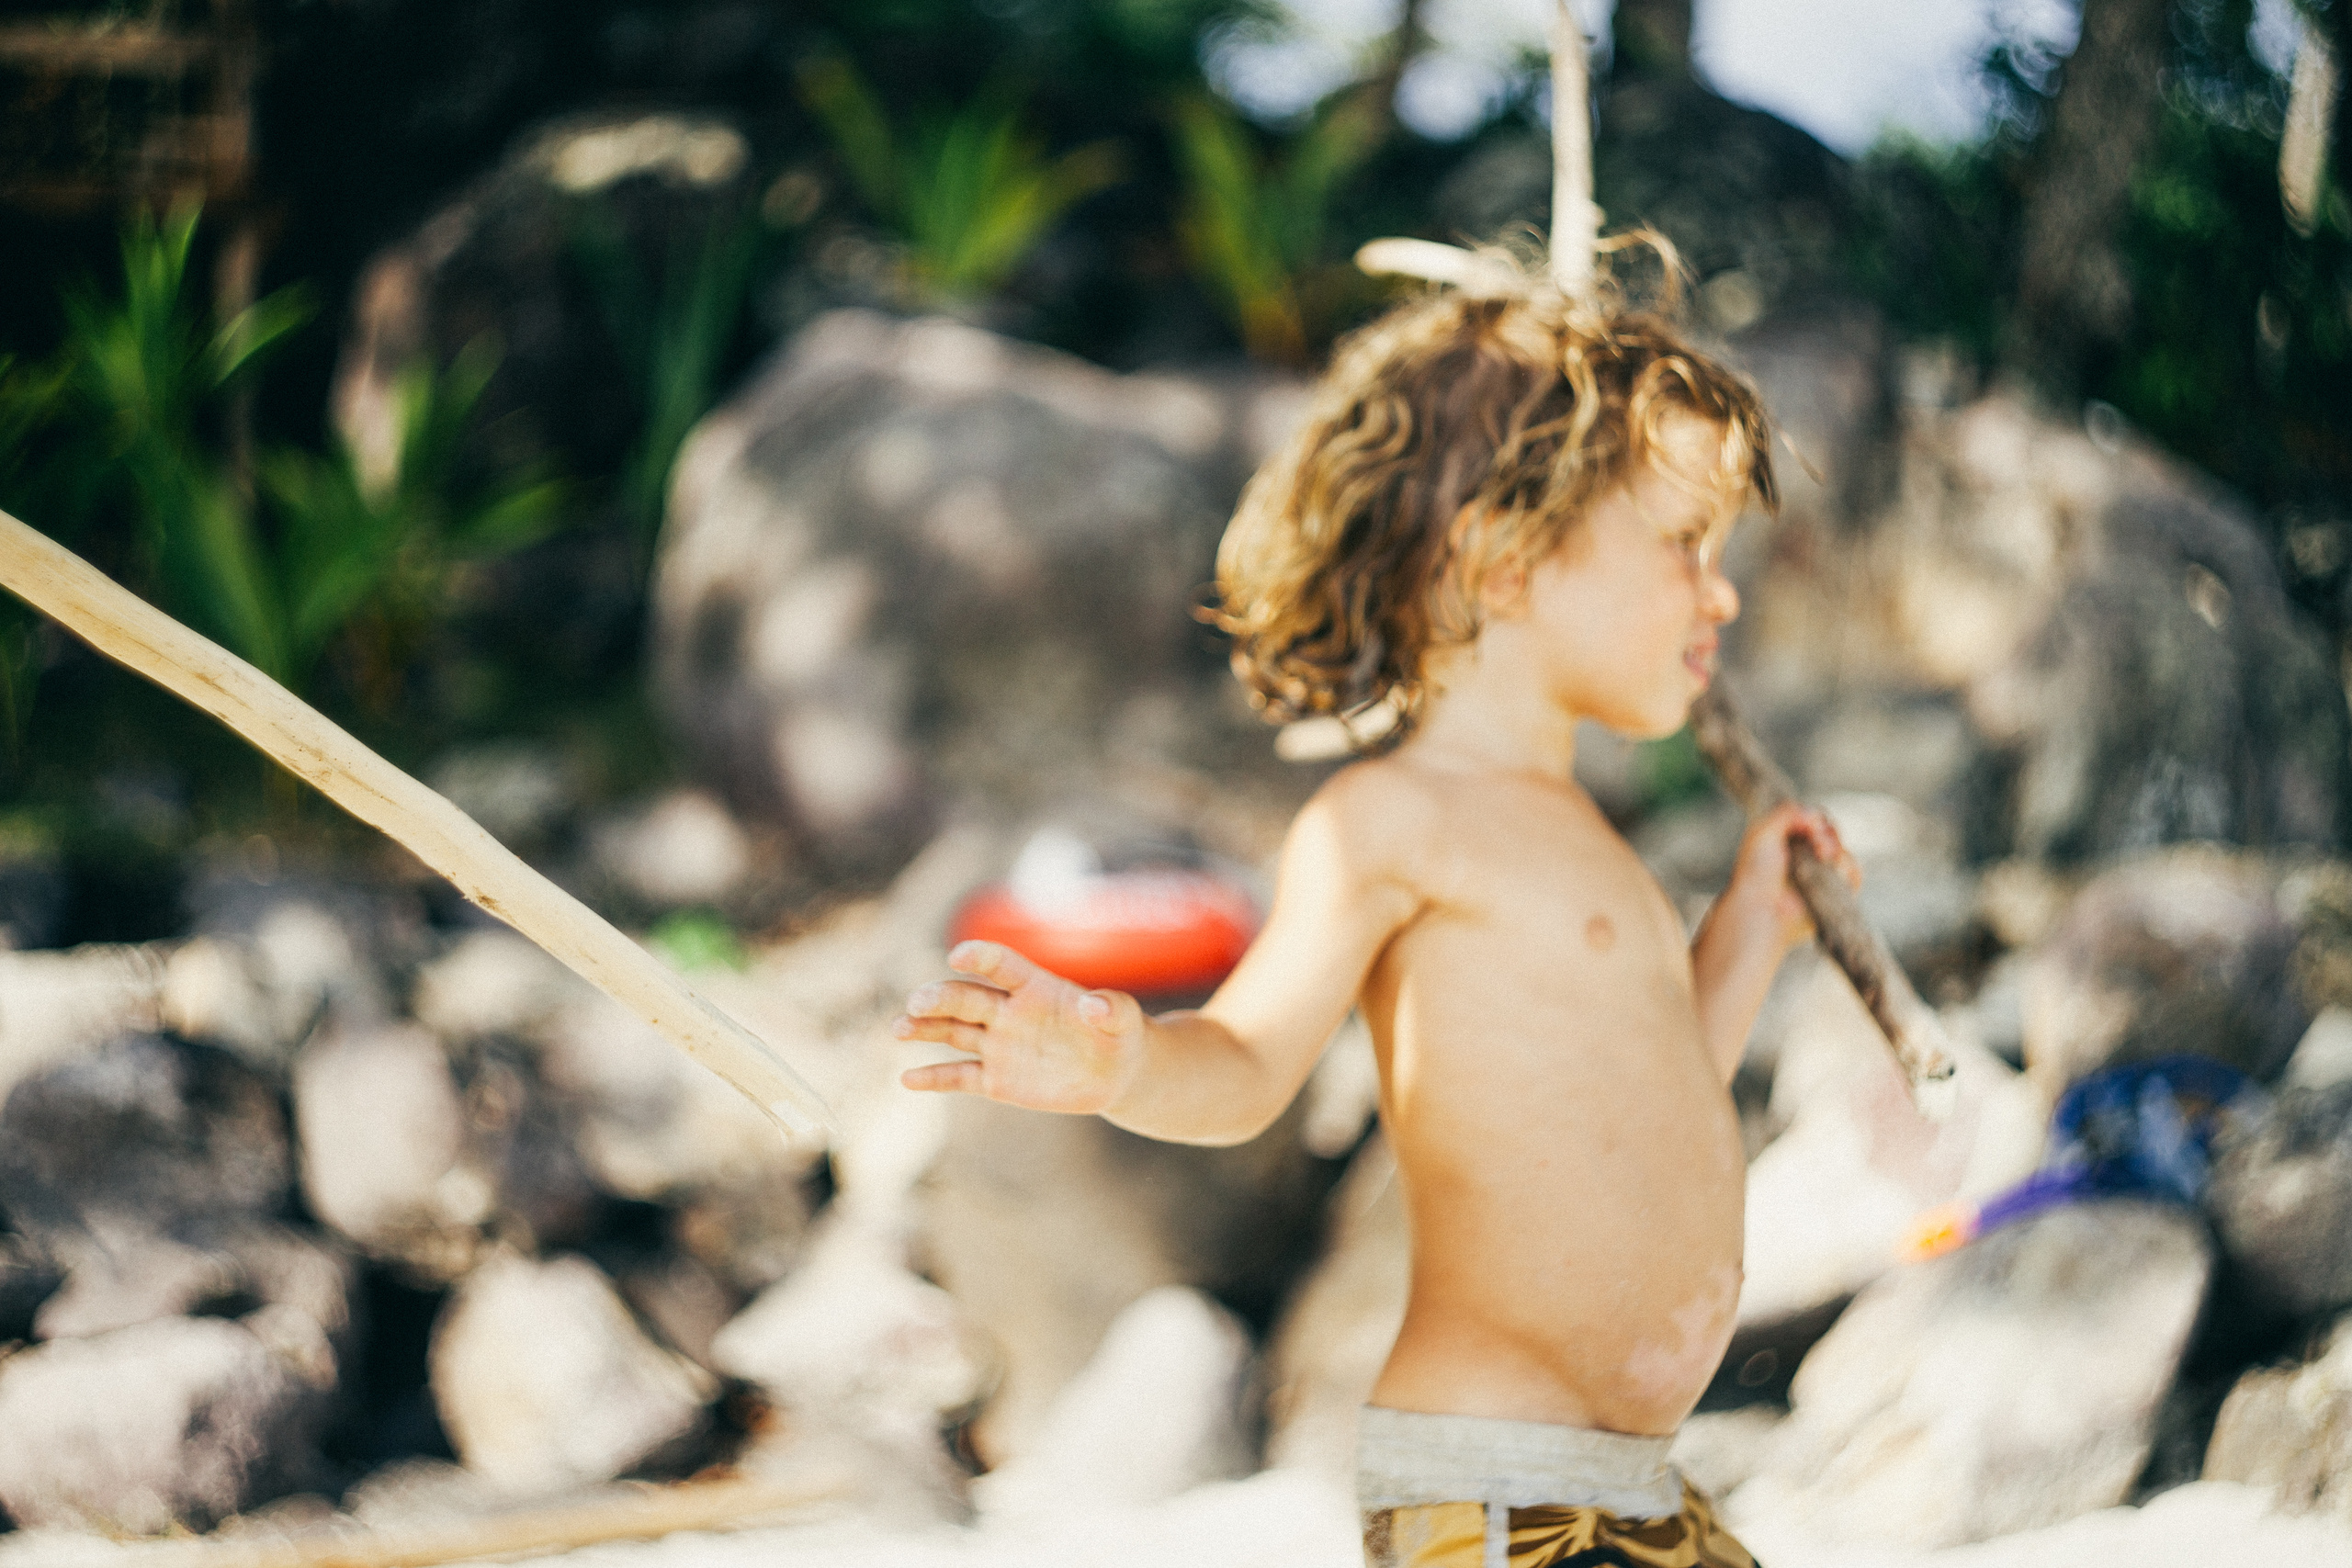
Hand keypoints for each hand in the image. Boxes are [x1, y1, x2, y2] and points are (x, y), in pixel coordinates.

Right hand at [892, 940, 1146, 1113]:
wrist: (1114, 1073)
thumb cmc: (1118, 1034)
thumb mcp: (1124, 1019)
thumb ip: (1112, 1007)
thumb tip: (1096, 1003)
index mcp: (1035, 987)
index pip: (1002, 966)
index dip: (981, 958)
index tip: (958, 957)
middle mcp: (1008, 1012)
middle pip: (966, 999)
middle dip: (940, 998)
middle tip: (918, 1003)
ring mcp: (998, 1045)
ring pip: (953, 1033)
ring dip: (923, 1029)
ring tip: (898, 1030)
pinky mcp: (995, 1079)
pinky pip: (959, 1076)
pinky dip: (934, 1078)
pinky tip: (908, 1079)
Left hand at [1723, 801, 1859, 955]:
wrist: (1763, 907)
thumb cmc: (1756, 872)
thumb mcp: (1761, 832)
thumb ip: (1785, 812)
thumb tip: (1814, 814)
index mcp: (1789, 841)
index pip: (1814, 820)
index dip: (1815, 819)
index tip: (1809, 825)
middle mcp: (1806, 857)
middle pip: (1831, 834)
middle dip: (1828, 834)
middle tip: (1817, 843)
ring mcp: (1821, 875)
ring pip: (1844, 853)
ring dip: (1838, 850)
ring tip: (1824, 857)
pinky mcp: (1834, 893)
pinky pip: (1853, 875)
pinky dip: (1849, 868)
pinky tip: (1836, 868)